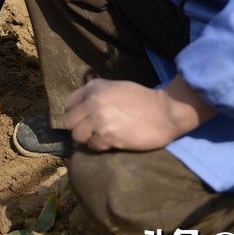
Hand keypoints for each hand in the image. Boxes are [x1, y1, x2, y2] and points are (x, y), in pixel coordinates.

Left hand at [62, 76, 214, 151]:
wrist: (165, 112)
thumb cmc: (142, 100)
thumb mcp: (115, 88)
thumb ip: (96, 95)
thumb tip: (81, 110)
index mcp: (94, 87)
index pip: (68, 104)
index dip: (75, 114)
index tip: (83, 119)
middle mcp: (93, 101)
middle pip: (69, 122)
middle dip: (78, 128)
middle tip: (92, 131)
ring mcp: (99, 119)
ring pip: (77, 136)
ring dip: (88, 139)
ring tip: (102, 137)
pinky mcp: (107, 136)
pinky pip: (92, 146)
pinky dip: (100, 146)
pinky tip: (112, 141)